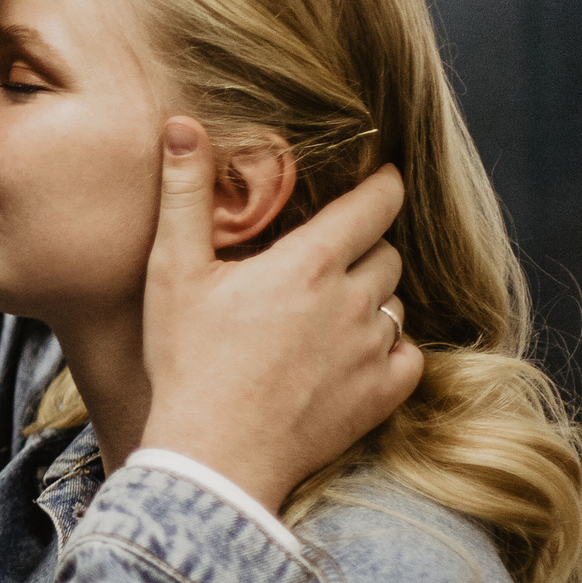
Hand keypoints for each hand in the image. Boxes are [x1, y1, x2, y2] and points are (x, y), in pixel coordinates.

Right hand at [137, 118, 421, 514]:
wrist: (212, 457)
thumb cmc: (186, 362)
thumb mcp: (173, 272)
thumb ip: (184, 194)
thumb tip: (183, 125)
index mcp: (307, 263)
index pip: (375, 204)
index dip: (383, 185)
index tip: (380, 180)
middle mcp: (352, 301)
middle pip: (386, 253)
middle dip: (362, 249)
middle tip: (323, 261)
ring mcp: (372, 351)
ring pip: (394, 303)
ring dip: (370, 300)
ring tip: (325, 314)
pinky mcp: (382, 395)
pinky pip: (408, 355)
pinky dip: (386, 350)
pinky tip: (346, 357)